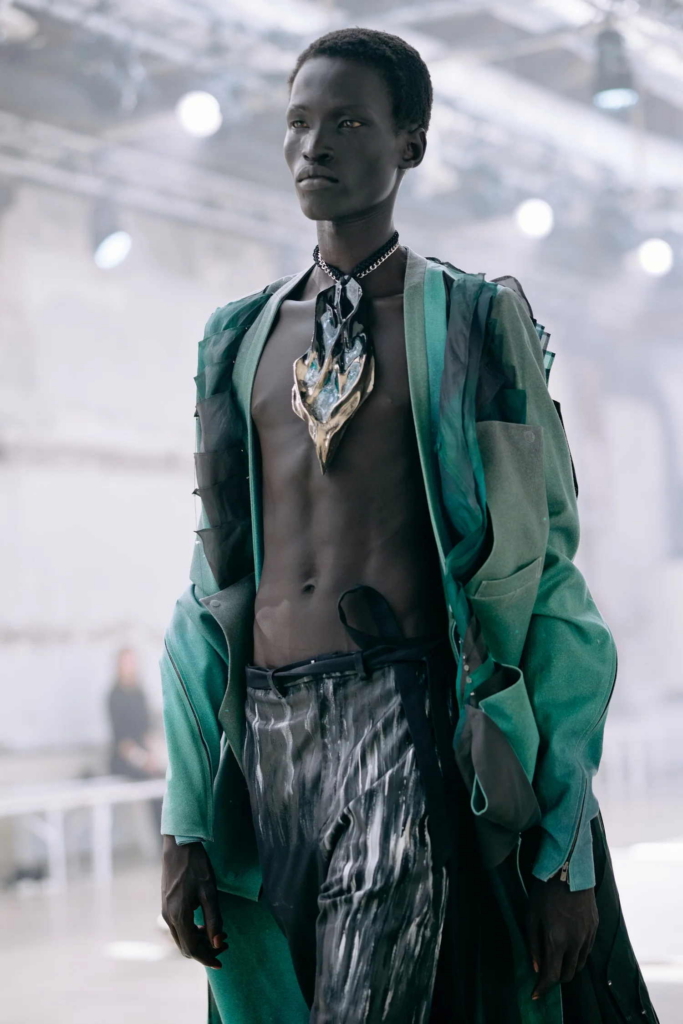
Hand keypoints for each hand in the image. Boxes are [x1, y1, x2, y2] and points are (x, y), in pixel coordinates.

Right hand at [161, 835, 226, 968]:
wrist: (179, 846)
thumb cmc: (196, 866)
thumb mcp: (209, 892)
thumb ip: (213, 919)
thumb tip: (216, 944)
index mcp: (179, 916)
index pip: (192, 948)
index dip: (207, 958)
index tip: (221, 962)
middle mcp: (169, 917)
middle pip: (186, 946)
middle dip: (205, 950)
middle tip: (224, 944)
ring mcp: (166, 911)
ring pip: (182, 937)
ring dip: (200, 940)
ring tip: (218, 933)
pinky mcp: (167, 905)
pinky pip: (179, 927)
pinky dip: (193, 931)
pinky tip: (206, 923)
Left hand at [526, 873, 597, 998]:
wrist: (568, 869)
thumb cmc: (544, 891)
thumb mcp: (531, 916)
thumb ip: (533, 944)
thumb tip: (536, 967)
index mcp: (557, 940)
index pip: (552, 976)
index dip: (543, 988)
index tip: (535, 993)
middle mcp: (576, 943)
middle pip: (568, 975)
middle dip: (555, 977)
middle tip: (545, 971)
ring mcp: (588, 936)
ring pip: (579, 965)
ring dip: (567, 966)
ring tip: (556, 957)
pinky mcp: (595, 928)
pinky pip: (587, 951)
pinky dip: (577, 954)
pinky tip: (568, 945)